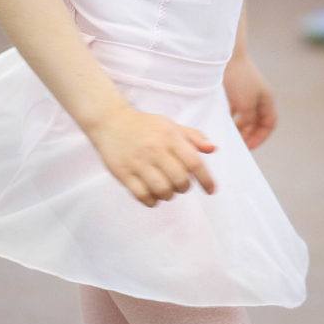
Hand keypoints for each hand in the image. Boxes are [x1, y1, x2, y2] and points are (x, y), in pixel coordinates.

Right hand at [85, 102, 216, 206]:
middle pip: (180, 180)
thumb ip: (193, 136)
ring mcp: (138, 163)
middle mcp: (154, 149)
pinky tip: (153, 195)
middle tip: (180, 184)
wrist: (110, 122)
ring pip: (162, 190)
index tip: (211, 190)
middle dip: (184, 187)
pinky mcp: (123, 174)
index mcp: (169, 136)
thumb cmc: (144, 126)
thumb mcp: (170, 125)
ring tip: (166, 189)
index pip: (194, 162)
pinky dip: (152, 201)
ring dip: (169, 195)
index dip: (206, 179)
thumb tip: (213, 149)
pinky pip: (142, 196)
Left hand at [223, 52, 275, 149]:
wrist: (225, 56)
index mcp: (266, 99)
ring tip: (228, 136)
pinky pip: (234, 109)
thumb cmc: (238, 79)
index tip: (248, 147)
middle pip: (256, 121)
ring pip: (244, 116)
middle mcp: (258, 97)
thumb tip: (245, 130)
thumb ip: (249, 120)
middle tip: (236, 145)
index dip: (260, 137)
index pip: (269, 124)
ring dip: (238, 127)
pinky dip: (229, 117)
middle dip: (248, 134)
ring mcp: (246, 93)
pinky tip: (220, 123)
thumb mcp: (246, 104)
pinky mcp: (233, 90)